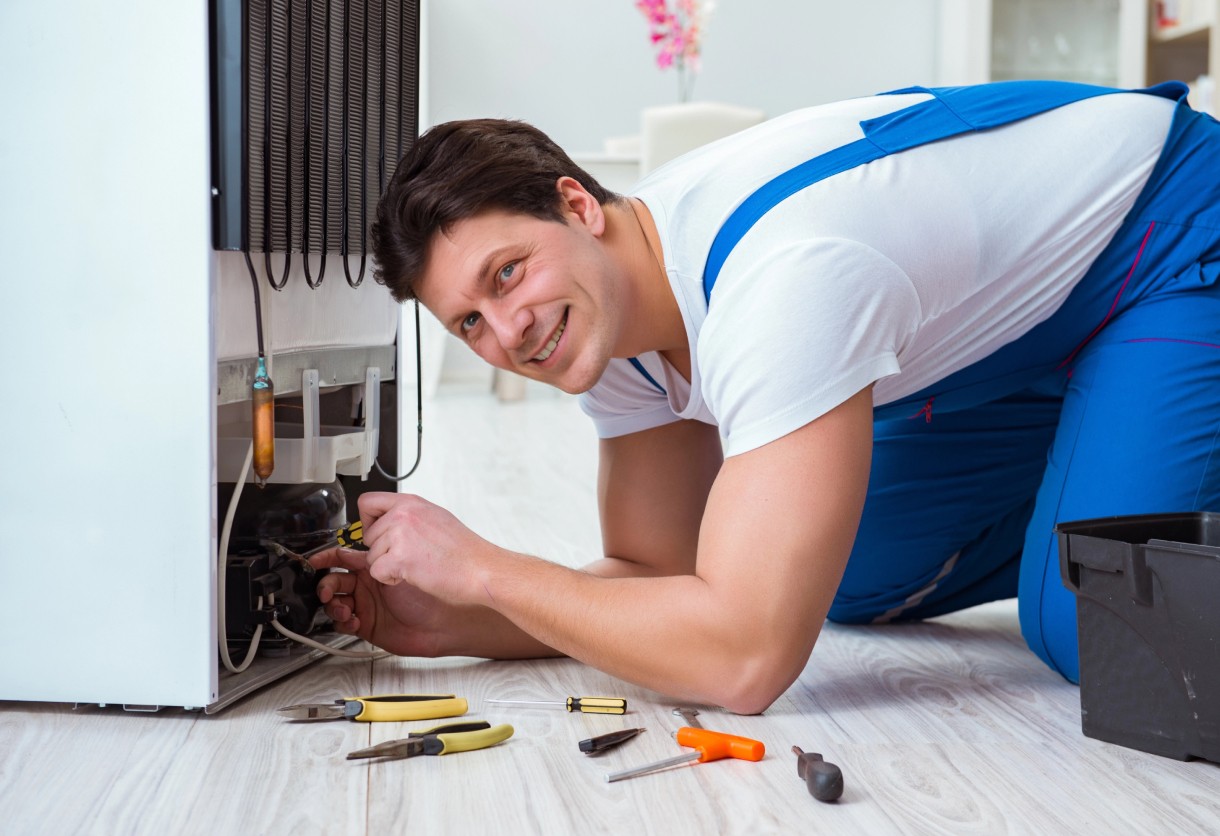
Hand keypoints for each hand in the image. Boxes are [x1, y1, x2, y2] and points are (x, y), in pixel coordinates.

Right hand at [309, 546, 452, 656]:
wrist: (448, 616)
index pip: (342, 556)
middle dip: (325, 584)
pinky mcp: (368, 624)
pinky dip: (343, 621)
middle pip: (333, 580)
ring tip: (345, 608)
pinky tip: (354, 620)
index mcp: (375, 563)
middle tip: (327, 590)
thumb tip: (365, 534)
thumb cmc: (436, 584)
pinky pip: (343, 623)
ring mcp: (367, 604)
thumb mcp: (409, 558)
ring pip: (335, 602)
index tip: (312, 561)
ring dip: (333, 604)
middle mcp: (368, 583)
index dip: (324, 558)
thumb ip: (385, 547)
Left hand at [356, 492, 495, 606]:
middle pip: (367, 535)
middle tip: (407, 556)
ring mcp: (400, 534)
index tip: (378, 532)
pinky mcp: (399, 557)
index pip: (367, 502)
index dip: (367, 521)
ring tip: (415, 565)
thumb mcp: (436, 518)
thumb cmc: (464, 551)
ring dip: (387, 566)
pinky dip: (390, 579)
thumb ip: (409, 516)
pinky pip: (376, 572)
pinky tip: (411, 575)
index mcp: (411, 503)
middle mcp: (403, 514)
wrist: (481, 569)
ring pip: (371, 556)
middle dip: (381, 550)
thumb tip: (388, 521)